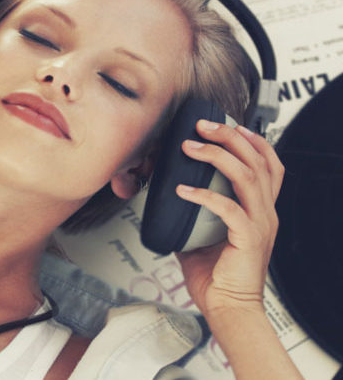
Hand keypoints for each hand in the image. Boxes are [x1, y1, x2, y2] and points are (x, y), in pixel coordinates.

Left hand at [174, 120, 284, 316]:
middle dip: (230, 137)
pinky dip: (204, 195)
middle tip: (203, 126)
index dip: (253, 141)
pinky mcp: (249, 239)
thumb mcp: (202, 237)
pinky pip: (229, 208)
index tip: (230, 124)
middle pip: (258, 161)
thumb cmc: (217, 278)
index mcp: (260, 211)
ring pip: (247, 176)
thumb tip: (167, 199)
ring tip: (190, 147)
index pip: (269, 165)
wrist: (229, 310)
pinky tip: (183, 189)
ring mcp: (260, 225)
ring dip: (217, 156)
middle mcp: (266, 213)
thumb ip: (192, 216)